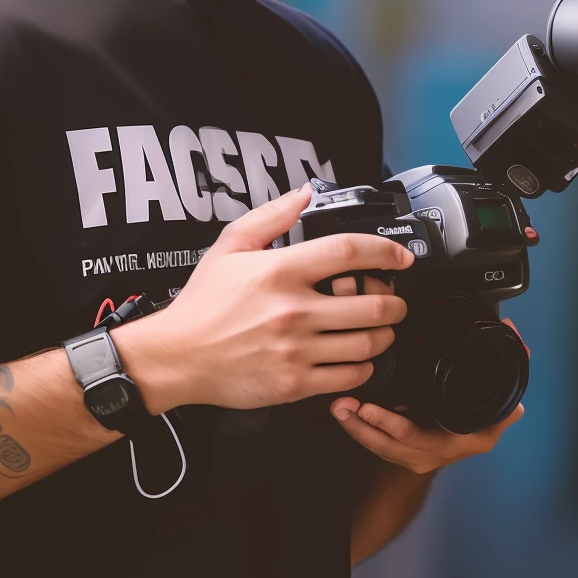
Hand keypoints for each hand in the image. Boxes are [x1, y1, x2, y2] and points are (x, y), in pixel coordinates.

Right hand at [116, 186, 413, 413]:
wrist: (176, 357)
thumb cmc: (202, 304)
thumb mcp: (229, 246)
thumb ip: (271, 216)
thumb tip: (305, 194)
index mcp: (280, 271)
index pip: (348, 252)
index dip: (385, 252)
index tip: (401, 258)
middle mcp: (293, 310)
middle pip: (372, 304)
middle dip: (395, 302)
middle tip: (394, 301)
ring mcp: (296, 350)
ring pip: (367, 343)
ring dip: (384, 335)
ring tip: (380, 330)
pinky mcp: (295, 383)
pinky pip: (349, 377)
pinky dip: (364, 368)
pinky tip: (357, 359)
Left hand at [330, 392, 524, 471]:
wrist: (454, 453)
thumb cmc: (472, 430)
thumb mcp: (491, 425)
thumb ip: (503, 414)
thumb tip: (519, 404)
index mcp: (450, 444)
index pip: (414, 434)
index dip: (390, 421)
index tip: (368, 407)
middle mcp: (428, 454)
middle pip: (386, 441)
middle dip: (363, 422)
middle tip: (344, 403)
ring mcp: (411, 456)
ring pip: (376, 443)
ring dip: (354, 424)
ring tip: (338, 406)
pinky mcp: (397, 452)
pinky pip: (373, 443)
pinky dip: (356, 427)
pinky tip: (343, 411)